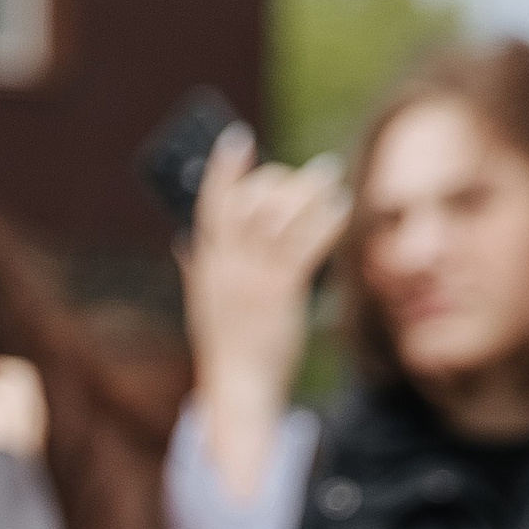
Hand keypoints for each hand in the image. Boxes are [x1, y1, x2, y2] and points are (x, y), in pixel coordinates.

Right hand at [184, 128, 350, 500]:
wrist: (239, 389)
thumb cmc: (226, 350)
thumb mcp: (204, 305)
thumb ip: (197, 270)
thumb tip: (186, 239)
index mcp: (207, 267)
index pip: (210, 206)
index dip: (224, 169)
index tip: (238, 139)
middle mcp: (227, 267)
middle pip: (250, 201)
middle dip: (277, 180)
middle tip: (303, 176)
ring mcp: (253, 278)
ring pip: (280, 215)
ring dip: (309, 189)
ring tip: (330, 175)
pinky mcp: (280, 291)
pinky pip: (307, 242)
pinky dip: (327, 218)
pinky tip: (342, 207)